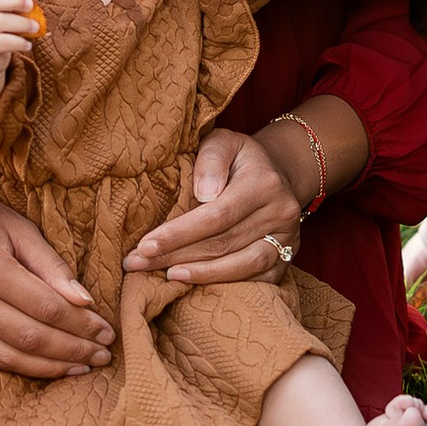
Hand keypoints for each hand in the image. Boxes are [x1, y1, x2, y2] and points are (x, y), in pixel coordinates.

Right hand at [0, 141, 112, 376]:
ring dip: (50, 366)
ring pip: (8, 356)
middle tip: (103, 353)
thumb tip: (85, 303)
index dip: (80, 324)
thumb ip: (51, 265)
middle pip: (28, 337)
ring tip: (83, 365)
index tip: (106, 330)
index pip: (45, 307)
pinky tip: (49, 365)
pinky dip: (23, 365)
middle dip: (71, 349)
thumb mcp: (16, 225)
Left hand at [126, 125, 301, 285]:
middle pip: (223, 243)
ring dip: (200, 274)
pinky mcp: (287, 258)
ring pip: (241, 266)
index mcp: (264, 183)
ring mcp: (287, 239)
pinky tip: (196, 283)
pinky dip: (225, 283)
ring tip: (165, 275)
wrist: (279, 172)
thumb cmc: (240, 158)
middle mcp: (281, 212)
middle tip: (138, 264)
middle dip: (177, 256)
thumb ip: (211, 160)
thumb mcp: (224, 142)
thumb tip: (203, 194)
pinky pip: (257, 280)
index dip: (179, 233)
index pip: (216, 215)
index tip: (145, 245)